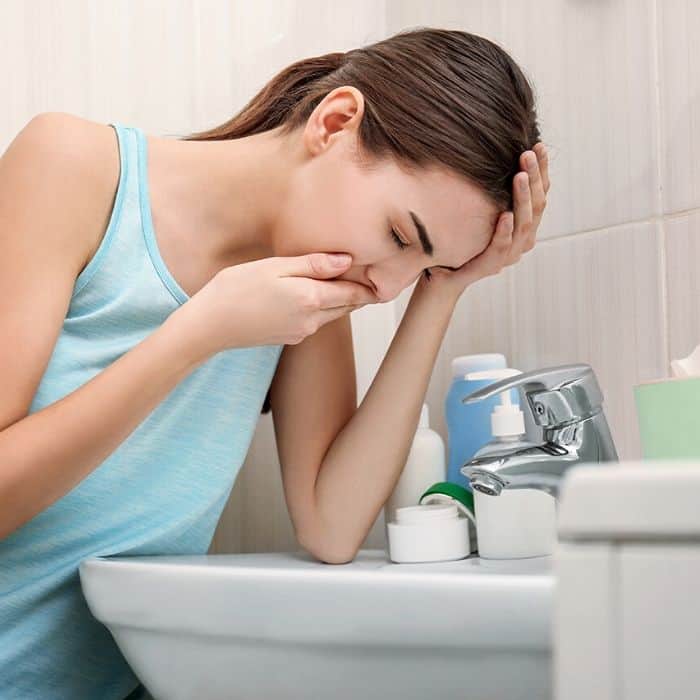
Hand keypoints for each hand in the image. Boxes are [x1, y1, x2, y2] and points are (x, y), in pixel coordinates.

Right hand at [169, 252, 374, 359]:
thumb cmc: (236, 289)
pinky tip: (311, 294)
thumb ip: (313, 264)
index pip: (353, 292)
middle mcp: (312, 320)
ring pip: (331, 314)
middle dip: (360, 293)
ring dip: (339, 300)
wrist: (211, 325)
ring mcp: (302, 332)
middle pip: (347, 305)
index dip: (370, 285)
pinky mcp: (290, 338)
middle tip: (373, 277)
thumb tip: (346, 260)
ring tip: (345, 280)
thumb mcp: (275, 267)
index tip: (384, 277)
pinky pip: (314, 321)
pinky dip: (320, 308)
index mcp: (311, 299)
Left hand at [415, 142, 549, 300]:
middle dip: (534, 178)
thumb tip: (493, 152)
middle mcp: (521, 240)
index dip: (541, 171)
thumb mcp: (478, 210)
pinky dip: (504, 231)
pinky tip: (506, 215)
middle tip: (528, 153)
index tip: (537, 145)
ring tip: (520, 176)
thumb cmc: (462, 239)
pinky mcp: (490, 266)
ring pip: (524, 224)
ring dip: (523, 198)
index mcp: (522, 225)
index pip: (539, 194)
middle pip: (536, 206)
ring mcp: (508, 254)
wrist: (442, 276)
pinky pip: (501, 247)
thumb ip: (490, 191)